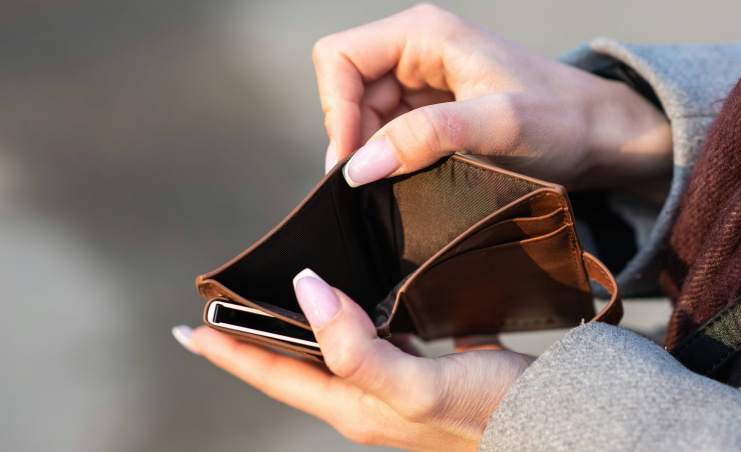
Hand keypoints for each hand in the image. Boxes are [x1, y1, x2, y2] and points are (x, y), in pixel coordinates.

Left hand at [177, 269, 533, 450]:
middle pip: (293, 363)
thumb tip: (306, 291)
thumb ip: (355, 347)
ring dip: (298, 324)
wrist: (548, 424)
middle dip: (254, 334)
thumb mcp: (416, 386)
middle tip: (226, 301)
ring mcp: (391, 385)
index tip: (188, 326)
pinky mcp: (419, 369)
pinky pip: (368, 338)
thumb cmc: (486, 412)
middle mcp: (364, 398)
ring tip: (277, 295)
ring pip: (328, 349)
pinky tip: (355, 295)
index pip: (272, 376)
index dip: (228, 351)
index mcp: (351, 405)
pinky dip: (348, 315)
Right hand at [314, 3, 670, 189]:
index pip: (339, 58)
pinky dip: (390, 160)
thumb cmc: (563, 119)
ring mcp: (423, 82)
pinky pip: (389, 134)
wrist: (601, 137)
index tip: (354, 161)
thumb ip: (428, 138)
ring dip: (372, 153)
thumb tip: (360, 165)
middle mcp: (417, 51)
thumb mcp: (498, 125)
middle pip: (346, 91)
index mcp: (424, 33)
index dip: (336, 109)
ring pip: (364, 117)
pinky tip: (409, 181)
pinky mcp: (433, 112)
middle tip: (372, 185)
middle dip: (352, 138)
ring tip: (398, 185)